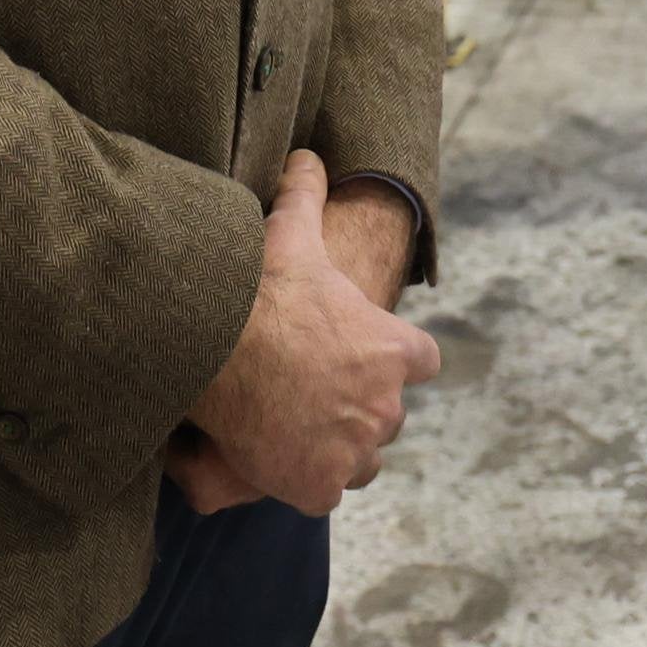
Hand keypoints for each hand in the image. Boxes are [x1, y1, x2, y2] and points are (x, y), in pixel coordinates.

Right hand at [179, 153, 441, 517]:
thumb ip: (308, 194)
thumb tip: (307, 155)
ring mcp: (356, 451)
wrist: (223, 351)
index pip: (423, 362)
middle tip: (317, 394)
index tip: (366, 356)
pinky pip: (325, 491)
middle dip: (362, 408)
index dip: (395, 360)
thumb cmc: (265, 293)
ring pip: (362, 460)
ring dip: (340, 449)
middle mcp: (387, 406)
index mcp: (397, 350)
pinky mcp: (321, 487)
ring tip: (300, 431)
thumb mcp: (293, 234)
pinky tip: (279, 460)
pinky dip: (306, 480)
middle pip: (389, 416)